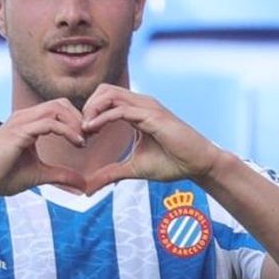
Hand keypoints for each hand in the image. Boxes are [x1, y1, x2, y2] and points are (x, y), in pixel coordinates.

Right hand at [0, 98, 87, 197]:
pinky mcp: (18, 132)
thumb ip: (62, 175)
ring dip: (76, 123)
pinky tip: (78, 143)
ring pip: (57, 108)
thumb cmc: (3, 177)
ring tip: (85, 141)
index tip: (89, 138)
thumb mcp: (40, 175)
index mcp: (28, 122)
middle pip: (61, 103)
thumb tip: (84, 184)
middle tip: (92, 136)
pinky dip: (67, 131)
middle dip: (80, 118)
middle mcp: (23, 117)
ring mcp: (20, 122)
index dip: (77, 121)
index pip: (58, 109)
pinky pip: (49, 123)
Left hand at [80, 84, 222, 193]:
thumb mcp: (133, 168)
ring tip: (84, 130)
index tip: (82, 135)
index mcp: (138, 111)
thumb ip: (111, 173)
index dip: (89, 113)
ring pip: (110, 94)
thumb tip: (88, 188)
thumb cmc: (172, 163)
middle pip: (104, 90)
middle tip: (80, 130)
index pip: (106, 99)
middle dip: (87, 107)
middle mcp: (142, 104)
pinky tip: (93, 130)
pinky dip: (103, 118)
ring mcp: (148, 107)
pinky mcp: (153, 116)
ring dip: (92, 109)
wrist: (198, 165)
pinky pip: (122, 110)